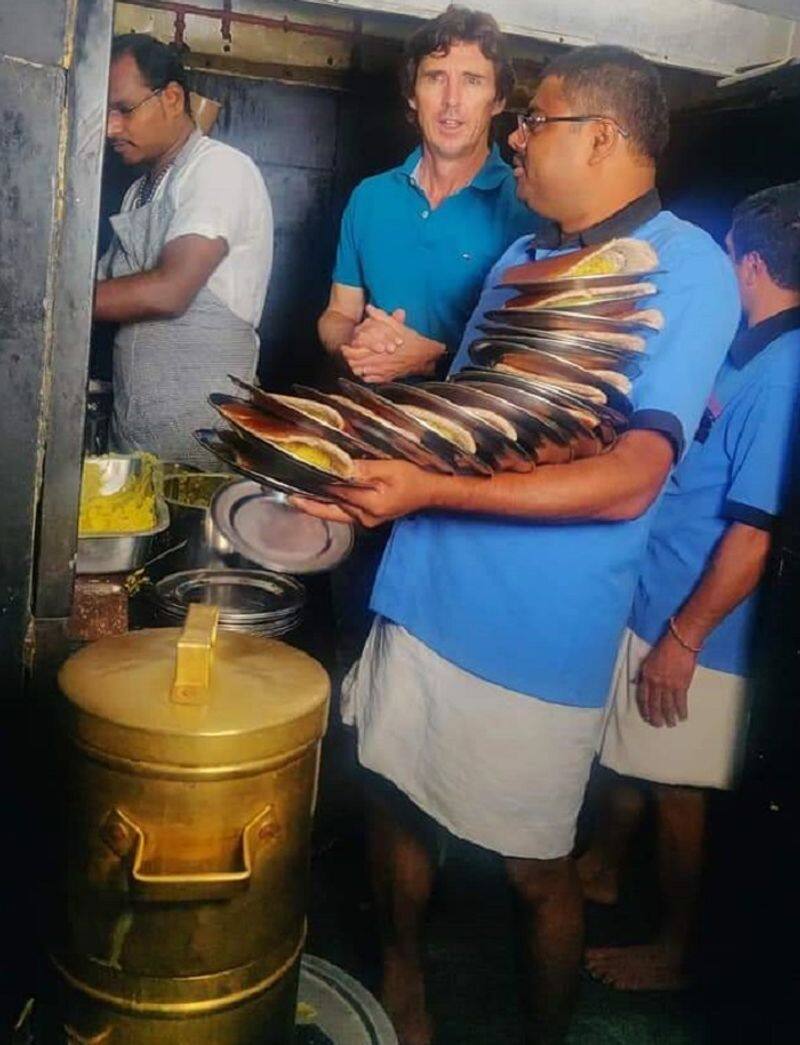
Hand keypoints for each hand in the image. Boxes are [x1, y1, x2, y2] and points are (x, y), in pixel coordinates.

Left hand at [290, 459, 440, 527]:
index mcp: (370, 505)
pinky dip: (329, 504)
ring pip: (334, 511)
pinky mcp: (366, 519)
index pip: (336, 492)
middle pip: (331, 505)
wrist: (430, 493)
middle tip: (286, 490)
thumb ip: (364, 470)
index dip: (318, 482)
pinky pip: (342, 512)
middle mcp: (364, 518)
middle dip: (310, 498)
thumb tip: (340, 468)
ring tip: (295, 494)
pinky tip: (317, 498)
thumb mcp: (391, 468)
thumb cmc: (414, 478)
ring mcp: (365, 521)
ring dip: (316, 503)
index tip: (297, 476)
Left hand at [341, 305, 444, 382]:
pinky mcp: (386, 378)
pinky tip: (365, 371)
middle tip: (346, 355)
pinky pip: (369, 380)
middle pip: (354, 364)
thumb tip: (369, 307)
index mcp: (377, 349)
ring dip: (356, 367)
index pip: (354, 352)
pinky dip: (364, 376)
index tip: (345, 346)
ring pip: (360, 372)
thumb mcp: (396, 325)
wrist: (425, 356)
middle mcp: (377, 362)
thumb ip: (381, 316)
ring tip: (354, 362)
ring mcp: (382, 372)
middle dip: (349, 359)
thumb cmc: (411, 340)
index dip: (346, 350)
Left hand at [636, 632, 696, 727]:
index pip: (642, 697)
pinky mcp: (681, 685)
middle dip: (655, 717)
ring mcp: (669, 685)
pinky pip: (680, 702)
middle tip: (657, 725)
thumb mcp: (648, 660)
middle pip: (654, 704)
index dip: (644, 708)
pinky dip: (681, 711)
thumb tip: (634, 682)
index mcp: (646, 676)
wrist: (681, 642)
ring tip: (670, 724)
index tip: (646, 716)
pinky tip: (682, 718)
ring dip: (669, 717)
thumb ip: (643, 673)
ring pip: (667, 706)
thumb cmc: (665, 648)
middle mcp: (656, 683)